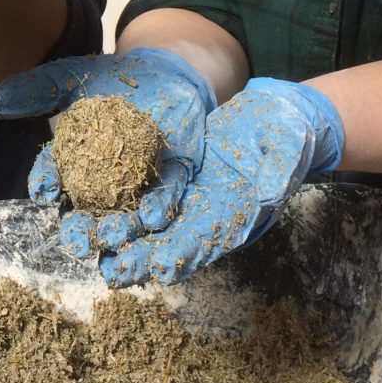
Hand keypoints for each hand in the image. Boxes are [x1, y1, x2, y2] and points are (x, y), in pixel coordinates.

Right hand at [0, 48, 216, 277]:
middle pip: (85, 212)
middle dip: (79, 230)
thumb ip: (35, 89)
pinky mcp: (171, 181)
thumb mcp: (71, 78)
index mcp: (71, 162)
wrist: (162, 71)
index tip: (43, 191)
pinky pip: (166, 199)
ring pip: (124, 217)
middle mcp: (101, 182)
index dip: (45, 185)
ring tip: (111, 236)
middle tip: (76, 238)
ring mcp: (136, 185)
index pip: (52, 177)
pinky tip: (153, 216)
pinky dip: (158, 209)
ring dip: (118, 231)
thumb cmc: (109, 78)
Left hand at [98, 77, 344, 286]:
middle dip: (143, 257)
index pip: (208, 240)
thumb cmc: (289, 131)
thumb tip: (266, 193)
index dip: (184, 254)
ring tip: (93, 245)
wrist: (276, 112)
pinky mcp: (178, 176)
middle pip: (172, 241)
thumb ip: (278, 170)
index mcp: (238, 213)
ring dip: (125, 234)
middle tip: (112, 270)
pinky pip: (147, 192)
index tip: (159, 267)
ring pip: (153, 221)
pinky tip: (95, 208)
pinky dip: (123, 202)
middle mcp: (210, 212)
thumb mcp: (288, 146)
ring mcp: (191, 195)